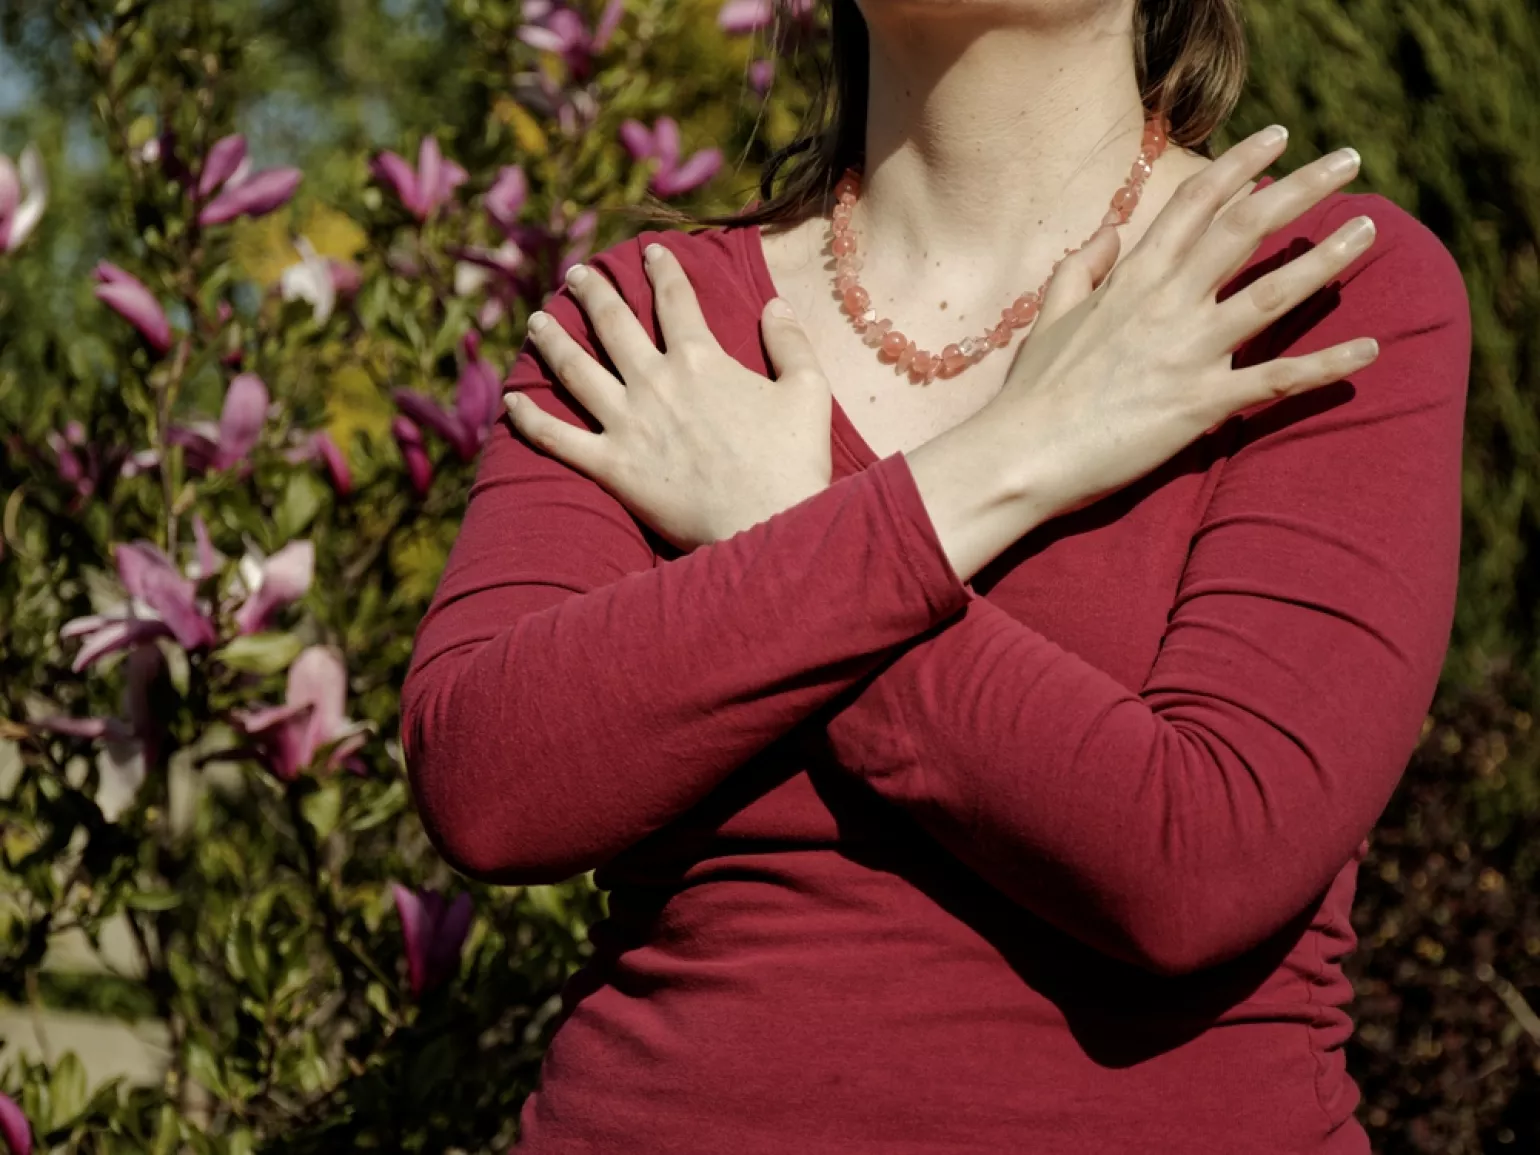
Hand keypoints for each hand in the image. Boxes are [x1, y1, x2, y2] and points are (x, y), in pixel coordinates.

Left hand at [504, 242, 833, 550]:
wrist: (766, 526)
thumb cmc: (793, 464)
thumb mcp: (808, 392)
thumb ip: (791, 343)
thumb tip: (775, 304)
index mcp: (701, 360)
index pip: (675, 300)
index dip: (662, 270)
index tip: (650, 252)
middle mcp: (655, 383)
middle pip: (613, 325)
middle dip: (594, 292)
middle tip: (578, 274)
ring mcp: (627, 424)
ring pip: (575, 369)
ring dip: (552, 340)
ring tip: (536, 321)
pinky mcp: (611, 467)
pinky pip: (557, 438)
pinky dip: (529, 418)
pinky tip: (509, 402)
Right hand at [982, 123, 1377, 521]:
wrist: (1021, 454)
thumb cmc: (1032, 391)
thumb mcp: (1050, 315)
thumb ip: (1081, 267)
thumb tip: (1108, 234)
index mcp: (1133, 279)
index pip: (1195, 204)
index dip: (1239, 164)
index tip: (1276, 137)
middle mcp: (1167, 303)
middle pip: (1246, 229)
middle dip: (1302, 188)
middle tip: (1348, 162)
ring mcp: (1187, 352)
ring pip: (1273, 293)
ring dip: (1326, 259)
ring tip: (1367, 232)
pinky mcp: (1200, 403)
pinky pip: (1275, 380)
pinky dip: (1326, 365)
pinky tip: (1369, 350)